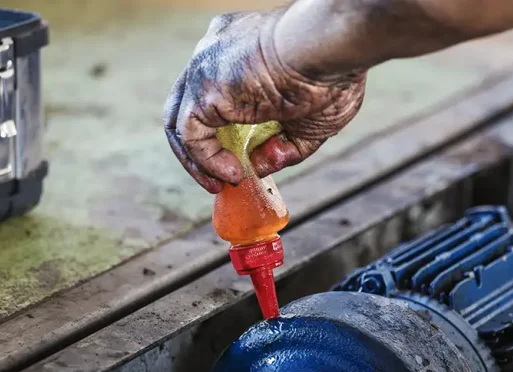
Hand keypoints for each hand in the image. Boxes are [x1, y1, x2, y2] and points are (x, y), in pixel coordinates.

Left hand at [163, 9, 365, 193]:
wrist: (328, 48)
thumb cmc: (331, 73)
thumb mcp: (310, 122)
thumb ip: (282, 146)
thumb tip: (258, 167)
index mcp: (238, 48)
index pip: (212, 93)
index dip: (220, 133)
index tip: (238, 161)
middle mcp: (214, 52)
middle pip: (187, 107)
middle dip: (200, 151)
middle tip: (219, 180)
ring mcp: (204, 67)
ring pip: (180, 122)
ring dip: (197, 161)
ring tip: (222, 183)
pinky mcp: (203, 88)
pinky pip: (191, 135)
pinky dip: (207, 160)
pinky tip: (233, 173)